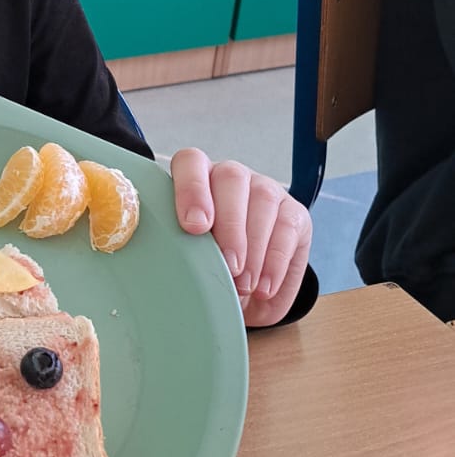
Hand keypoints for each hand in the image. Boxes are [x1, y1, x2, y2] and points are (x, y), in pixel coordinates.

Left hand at [170, 149, 311, 327]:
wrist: (243, 294)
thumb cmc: (206, 270)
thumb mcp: (187, 262)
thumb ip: (175, 252)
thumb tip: (163, 260)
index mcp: (195, 180)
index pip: (190, 162)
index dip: (191, 189)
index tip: (193, 226)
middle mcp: (230, 178)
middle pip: (231, 178)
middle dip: (230, 225)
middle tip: (228, 266)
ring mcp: (264, 190)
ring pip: (263, 200)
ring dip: (254, 247)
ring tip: (244, 284)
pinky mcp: (293, 212)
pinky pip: (287, 227)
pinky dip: (275, 261)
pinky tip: (264, 286)